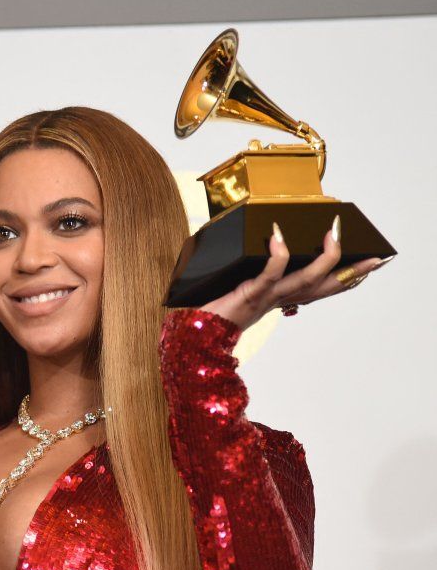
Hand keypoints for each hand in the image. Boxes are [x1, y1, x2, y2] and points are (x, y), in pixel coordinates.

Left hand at [199, 216, 391, 330]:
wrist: (194, 334)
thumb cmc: (214, 308)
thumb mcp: (239, 286)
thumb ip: (253, 271)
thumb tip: (266, 243)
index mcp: (279, 298)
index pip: (319, 288)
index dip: (345, 278)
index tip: (369, 266)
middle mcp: (278, 299)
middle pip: (324, 286)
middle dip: (352, 273)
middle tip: (376, 257)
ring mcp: (266, 297)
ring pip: (305, 281)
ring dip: (324, 259)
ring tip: (335, 235)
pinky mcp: (249, 294)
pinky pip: (268, 275)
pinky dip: (276, 257)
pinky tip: (279, 238)